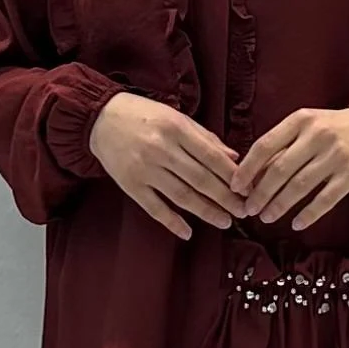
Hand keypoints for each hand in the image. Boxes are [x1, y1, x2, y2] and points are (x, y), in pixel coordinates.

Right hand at [89, 91, 242, 239]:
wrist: (99, 118)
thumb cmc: (142, 115)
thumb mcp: (175, 116)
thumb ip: (204, 137)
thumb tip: (233, 158)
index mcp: (176, 128)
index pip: (211, 157)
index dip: (233, 176)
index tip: (248, 189)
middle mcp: (161, 149)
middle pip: (201, 179)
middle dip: (226, 198)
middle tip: (244, 211)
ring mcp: (145, 169)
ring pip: (182, 196)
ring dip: (206, 212)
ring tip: (224, 222)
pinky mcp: (130, 184)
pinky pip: (154, 208)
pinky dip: (172, 222)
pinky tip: (187, 233)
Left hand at [228, 105, 348, 232]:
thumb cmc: (335, 128)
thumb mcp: (308, 125)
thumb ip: (284, 144)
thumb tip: (252, 174)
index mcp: (300, 120)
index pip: (265, 146)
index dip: (247, 169)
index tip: (235, 187)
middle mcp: (317, 135)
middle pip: (279, 169)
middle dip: (260, 193)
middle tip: (249, 209)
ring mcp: (336, 155)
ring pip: (300, 186)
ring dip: (280, 205)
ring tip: (267, 218)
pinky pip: (326, 199)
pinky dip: (309, 214)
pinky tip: (297, 224)